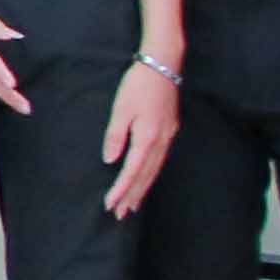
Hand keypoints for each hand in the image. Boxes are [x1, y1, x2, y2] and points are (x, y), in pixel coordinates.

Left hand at [98, 58, 178, 216]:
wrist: (163, 65)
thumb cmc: (138, 84)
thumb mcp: (121, 108)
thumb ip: (115, 136)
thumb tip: (110, 160)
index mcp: (147, 137)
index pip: (131, 171)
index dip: (120, 190)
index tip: (109, 205)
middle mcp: (161, 141)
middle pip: (145, 176)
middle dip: (132, 196)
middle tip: (120, 215)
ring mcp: (168, 136)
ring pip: (154, 170)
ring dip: (142, 188)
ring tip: (132, 205)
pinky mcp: (170, 130)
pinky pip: (159, 160)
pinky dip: (150, 174)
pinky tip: (145, 179)